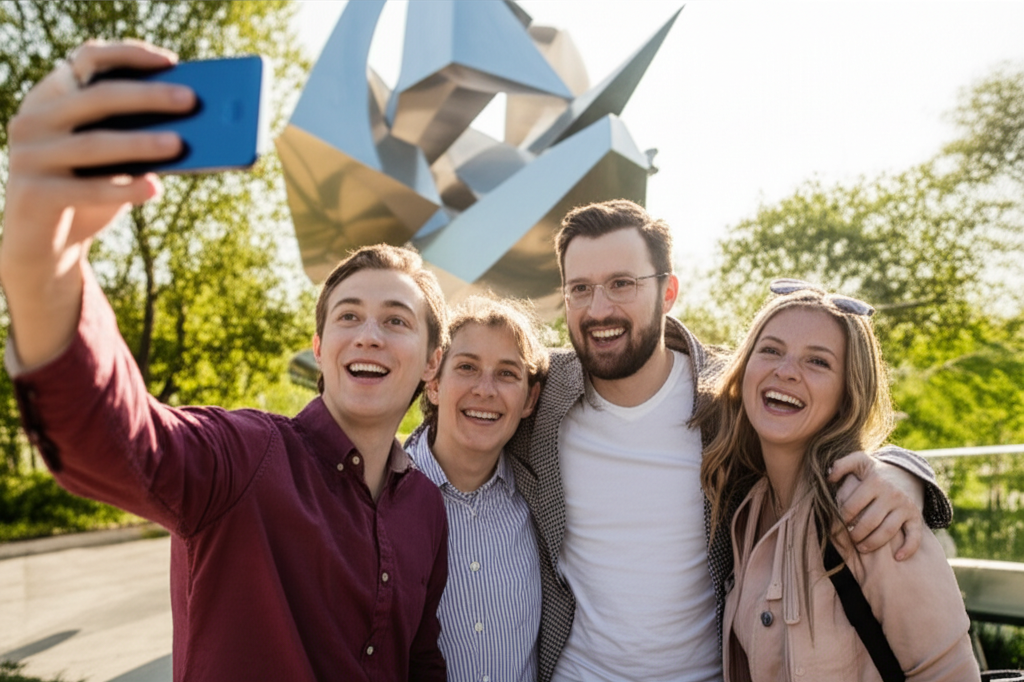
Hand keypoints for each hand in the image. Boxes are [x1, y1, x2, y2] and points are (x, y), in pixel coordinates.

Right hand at [1, 39, 194, 367]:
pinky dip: (124, 188)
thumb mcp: (114, 160)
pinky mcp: (32, 194)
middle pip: (96, 97)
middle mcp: (32, 119)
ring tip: (180, 144)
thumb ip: (138, 138)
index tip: (172, 61)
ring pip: (94, 144)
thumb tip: (192, 129)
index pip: (88, 58)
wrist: (46, 246)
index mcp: (52, 97)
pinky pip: (86, 189)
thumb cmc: (90, 191)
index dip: (129, 54)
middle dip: (148, 97)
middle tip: (191, 100)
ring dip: (141, 143)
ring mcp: (27, 156)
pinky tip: (155, 188)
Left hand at [829, 451, 925, 560]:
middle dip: (855, 534)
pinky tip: (897, 557)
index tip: (836, 524)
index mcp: (874, 481)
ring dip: (872, 544)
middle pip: (869, 521)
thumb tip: (829, 477)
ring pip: (887, 531)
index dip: (841, 519)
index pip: (852, 506)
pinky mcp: (916, 516)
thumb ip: (841, 465)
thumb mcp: (858, 462)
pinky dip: (908, 548)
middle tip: (848, 539)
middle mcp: (891, 494)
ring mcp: (905, 506)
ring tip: (861, 548)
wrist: (904, 475)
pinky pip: (914, 536)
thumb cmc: (874, 472)